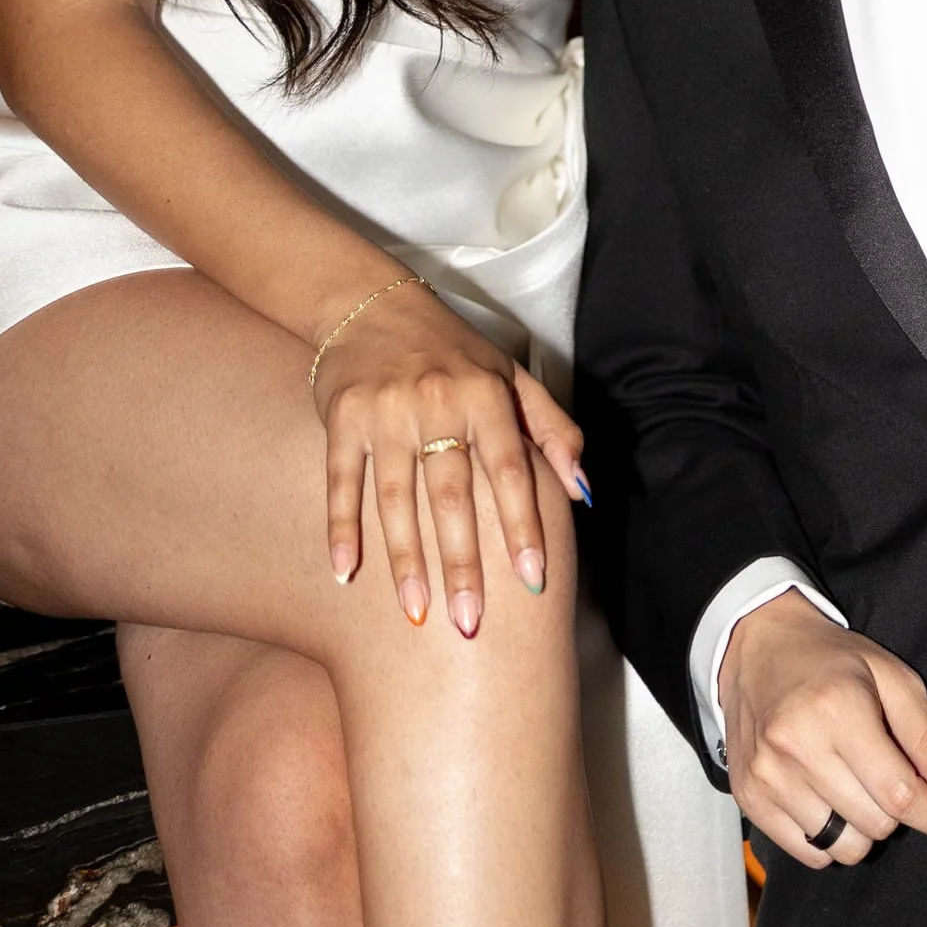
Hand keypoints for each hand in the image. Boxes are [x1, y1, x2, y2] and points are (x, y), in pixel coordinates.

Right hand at [312, 280, 586, 630]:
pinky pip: (341, 480)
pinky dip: (341, 526)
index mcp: (486, 396)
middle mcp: (438, 402)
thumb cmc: (452, 350)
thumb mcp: (511, 375)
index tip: (534, 580)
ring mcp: (387, 411)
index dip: (523, 527)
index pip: (511, 471)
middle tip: (469, 623)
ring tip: (414, 613)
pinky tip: (345, 571)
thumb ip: (553, 430)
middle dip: (462, 564)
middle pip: (452, 496)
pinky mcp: (343, 417)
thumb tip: (585, 491)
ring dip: (405, 560)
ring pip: (396, 497)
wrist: (371, 303)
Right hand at [720, 591, 926, 869]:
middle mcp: (797, 747)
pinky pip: (809, 853)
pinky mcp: (750, 796)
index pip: (900, 794)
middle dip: (900, 811)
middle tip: (895, 780)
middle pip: (876, 825)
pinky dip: (830, 838)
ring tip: (857, 786)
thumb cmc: (829, 660)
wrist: (758, 646)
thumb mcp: (892, 679)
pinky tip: (829, 799)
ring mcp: (768, 776)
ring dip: (864, 828)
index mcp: (838, 710)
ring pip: (844, 847)